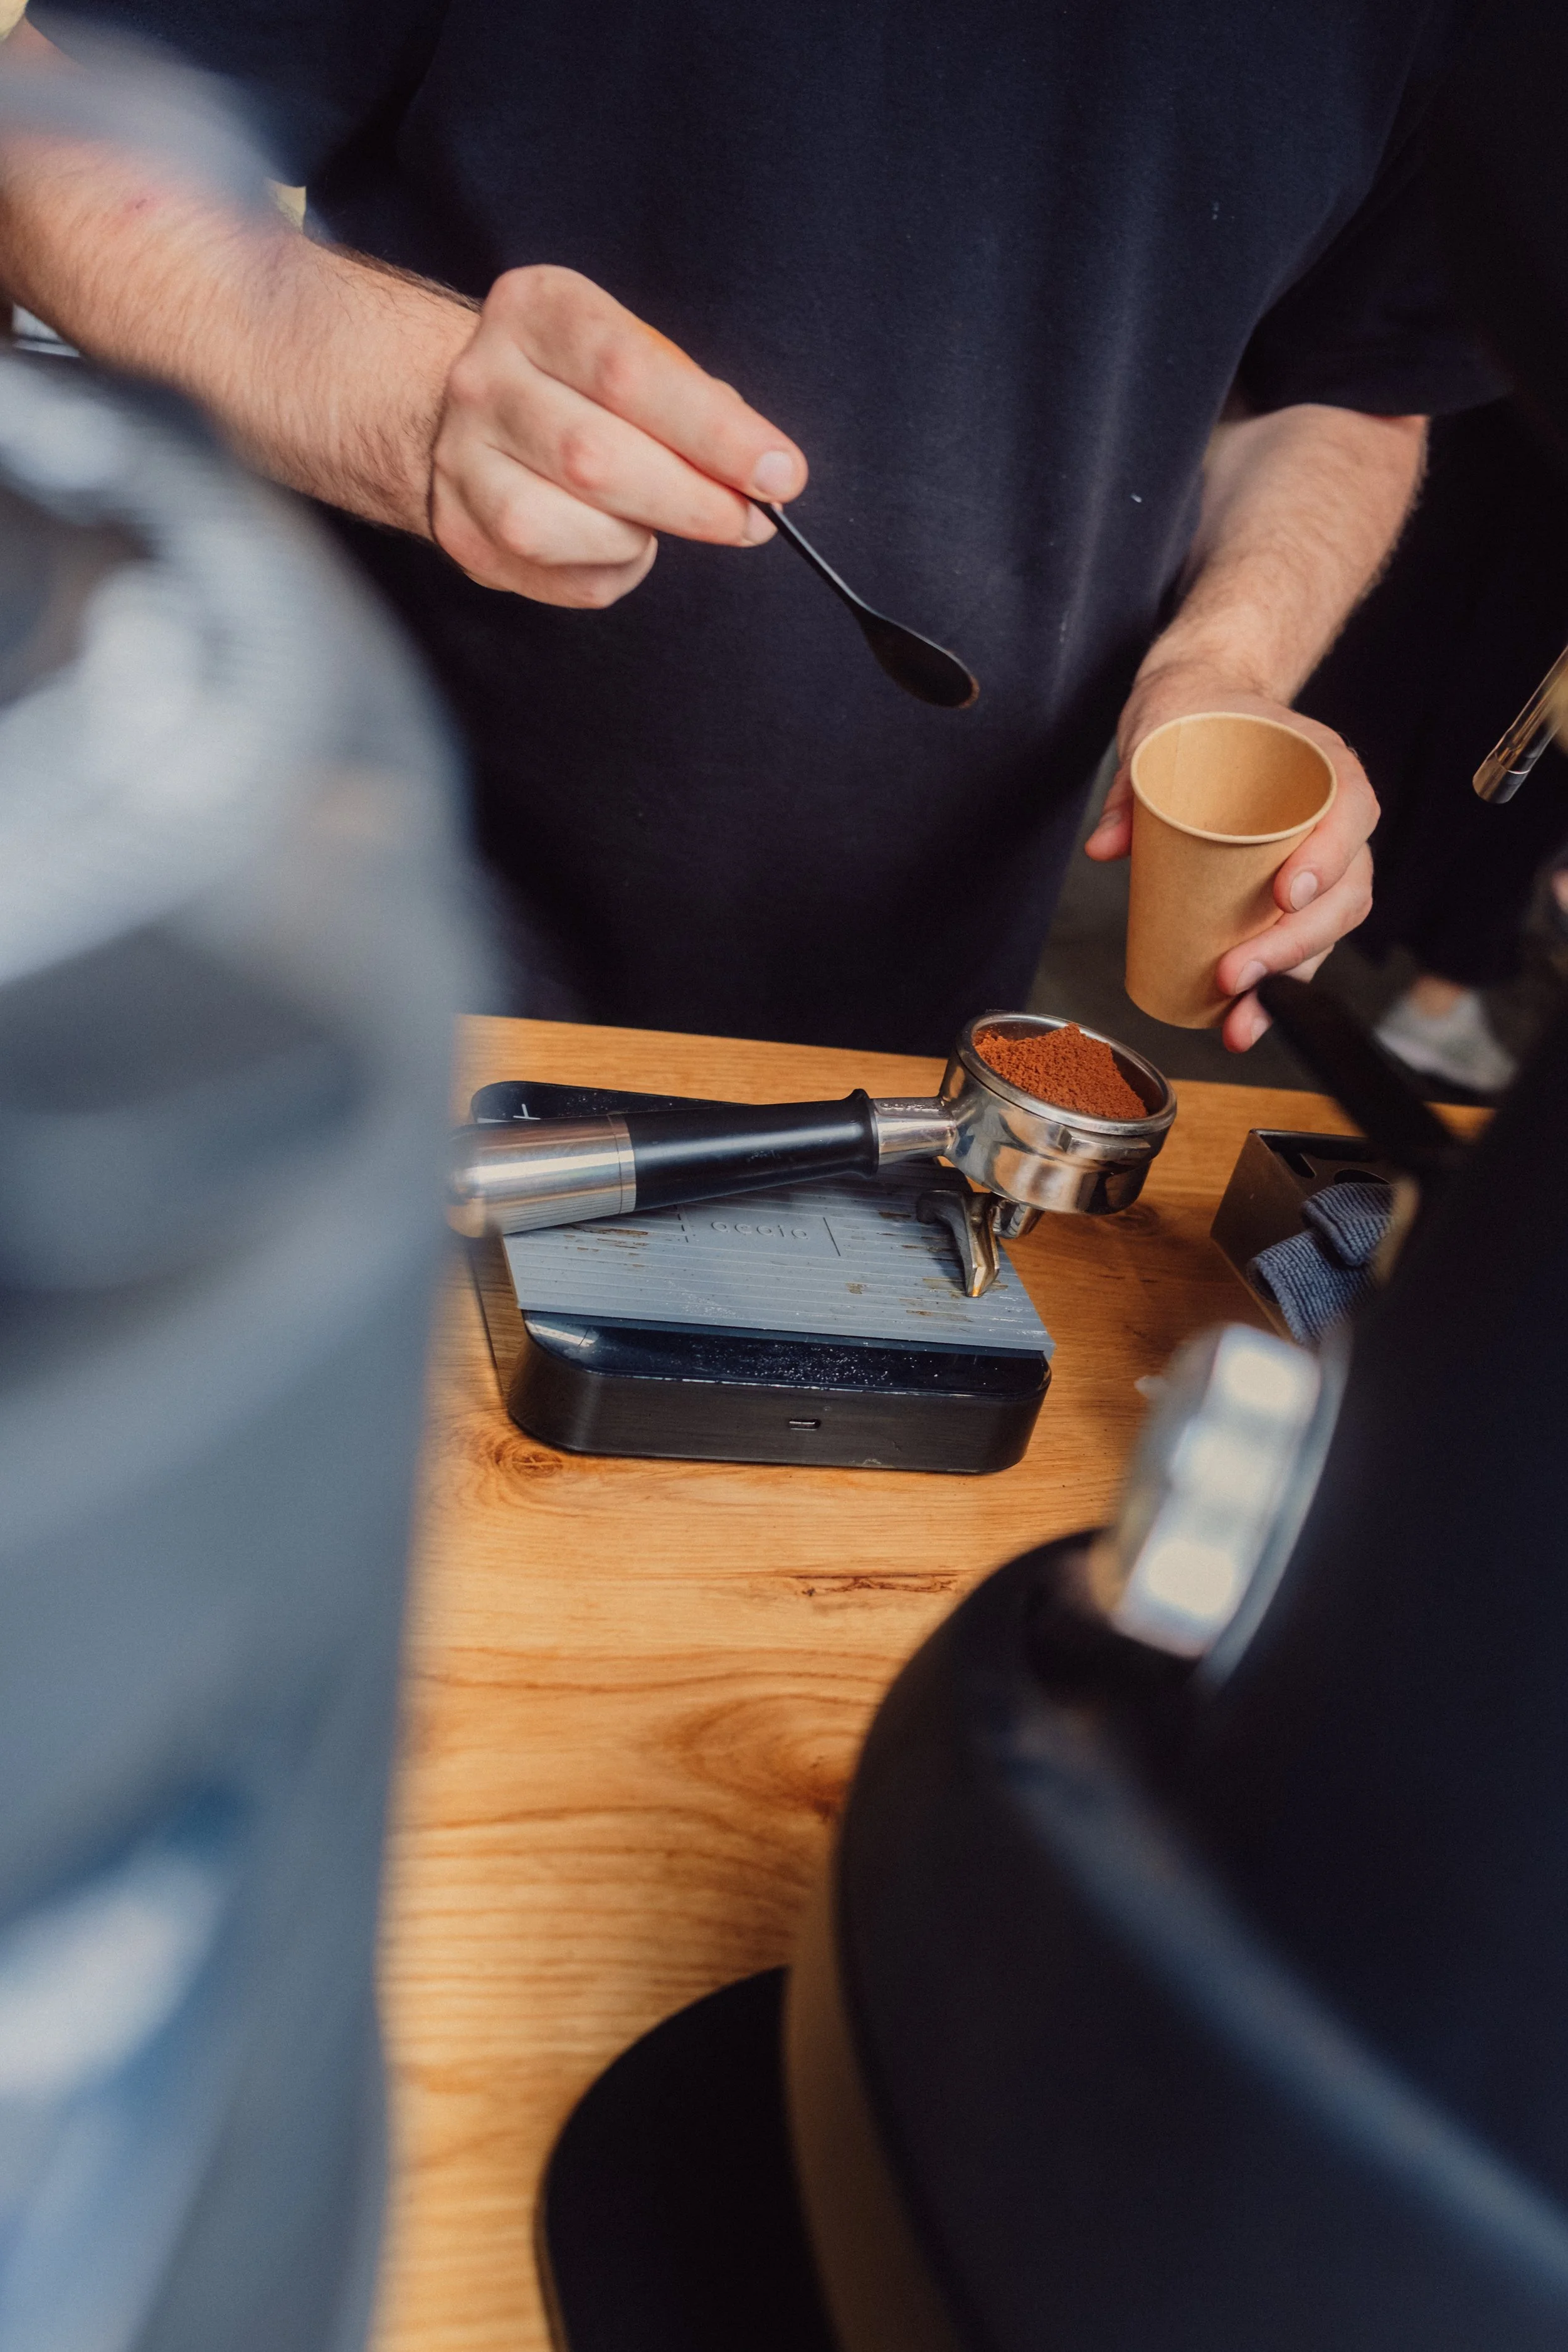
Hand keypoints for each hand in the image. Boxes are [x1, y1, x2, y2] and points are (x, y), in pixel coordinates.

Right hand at [429, 266, 806, 606]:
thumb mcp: (633, 355)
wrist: (466, 410)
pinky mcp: (459, 529)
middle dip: (691, 502)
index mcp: (537, 311)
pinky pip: (557, 578)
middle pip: (593, 458)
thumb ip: (696, 404)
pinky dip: (611, 573)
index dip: (713, 434)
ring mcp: (459, 459)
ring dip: (634, 540)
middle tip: (748, 521)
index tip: (779, 474)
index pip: (628, 372)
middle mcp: (483, 380)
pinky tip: (616, 545)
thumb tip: (762, 473)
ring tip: (655, 524)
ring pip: (557, 528)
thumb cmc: (578, 384)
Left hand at [1085, 668, 1375, 1052]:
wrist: (1205, 708)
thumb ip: (1130, 789)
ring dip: (1288, 982)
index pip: (1350, 812)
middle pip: (1344, 893)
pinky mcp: (1294, 894)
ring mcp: (1322, 860)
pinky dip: (1276, 987)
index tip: (1285, 893)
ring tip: (1239, 1020)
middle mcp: (1336, 817)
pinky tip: (1242, 1018)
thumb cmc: (1197, 717)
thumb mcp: (1158, 733)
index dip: (1329, 858)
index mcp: (1323, 765)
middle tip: (1233, 975)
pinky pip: (1301, 944)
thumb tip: (1103, 849)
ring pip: (1328, 931)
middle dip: (1293, 946)